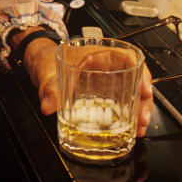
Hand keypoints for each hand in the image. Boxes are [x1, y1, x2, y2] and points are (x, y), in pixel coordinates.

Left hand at [18, 34, 153, 136]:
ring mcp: (105, 79)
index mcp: (97, 53)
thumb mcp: (47, 72)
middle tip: (143, 119)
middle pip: (135, 78)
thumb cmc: (45, 58)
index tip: (144, 91)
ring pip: (131, 91)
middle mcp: (105, 65)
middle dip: (144, 100)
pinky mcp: (101, 92)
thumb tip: (48, 105)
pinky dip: (127, 113)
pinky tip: (129, 127)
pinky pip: (121, 100)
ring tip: (140, 127)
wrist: (36, 62)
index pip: (128, 57)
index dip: (141, 74)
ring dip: (138, 109)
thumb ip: (49, 88)